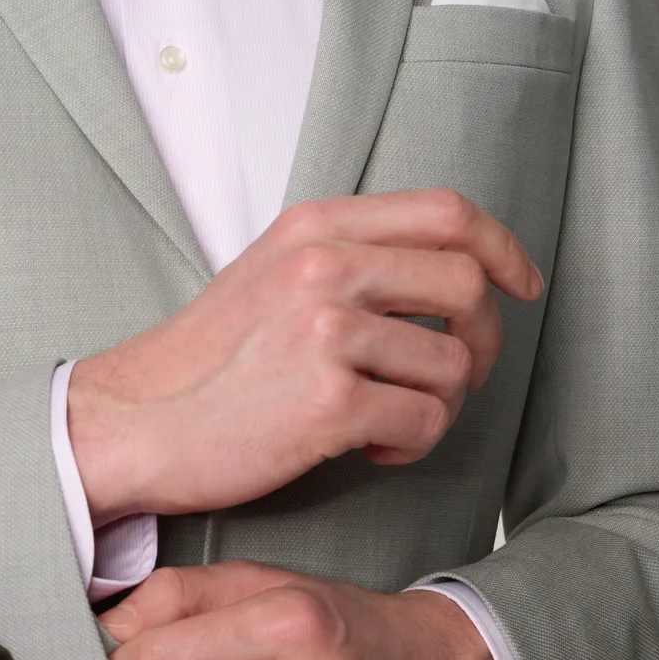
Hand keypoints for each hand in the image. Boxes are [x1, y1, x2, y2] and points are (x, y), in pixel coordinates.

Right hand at [67, 189, 543, 520]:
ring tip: (391, 421)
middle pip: (467, 284)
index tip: (522, 283)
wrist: (136, 421)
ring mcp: (326, 331)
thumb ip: (349, 252)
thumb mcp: (273, 270)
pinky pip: (425, 423)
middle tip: (450, 377)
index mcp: (314, 226)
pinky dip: (412, 446)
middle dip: (482, 340)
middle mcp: (324, 266)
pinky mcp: (327, 402)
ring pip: (454, 363)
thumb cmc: (209, 359)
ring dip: (440, 405)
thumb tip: (450, 265)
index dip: (501, 247)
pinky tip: (371, 449)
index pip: (446, 211)